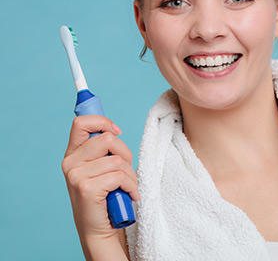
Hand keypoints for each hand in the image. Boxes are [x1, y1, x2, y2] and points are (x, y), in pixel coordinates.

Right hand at [61, 115, 139, 243]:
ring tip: (129, 187)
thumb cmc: (105, 197)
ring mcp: (76, 176)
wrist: (99, 230)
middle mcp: (70, 163)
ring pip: (117, 160)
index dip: (103, 122)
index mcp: (73, 154)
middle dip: (126, 154)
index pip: (81, 123)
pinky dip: (132, 186)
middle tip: (127, 171)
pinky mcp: (86, 188)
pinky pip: (120, 176)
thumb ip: (103, 151)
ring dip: (131, 175)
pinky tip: (131, 195)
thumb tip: (114, 131)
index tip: (117, 132)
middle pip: (107, 139)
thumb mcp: (101, 169)